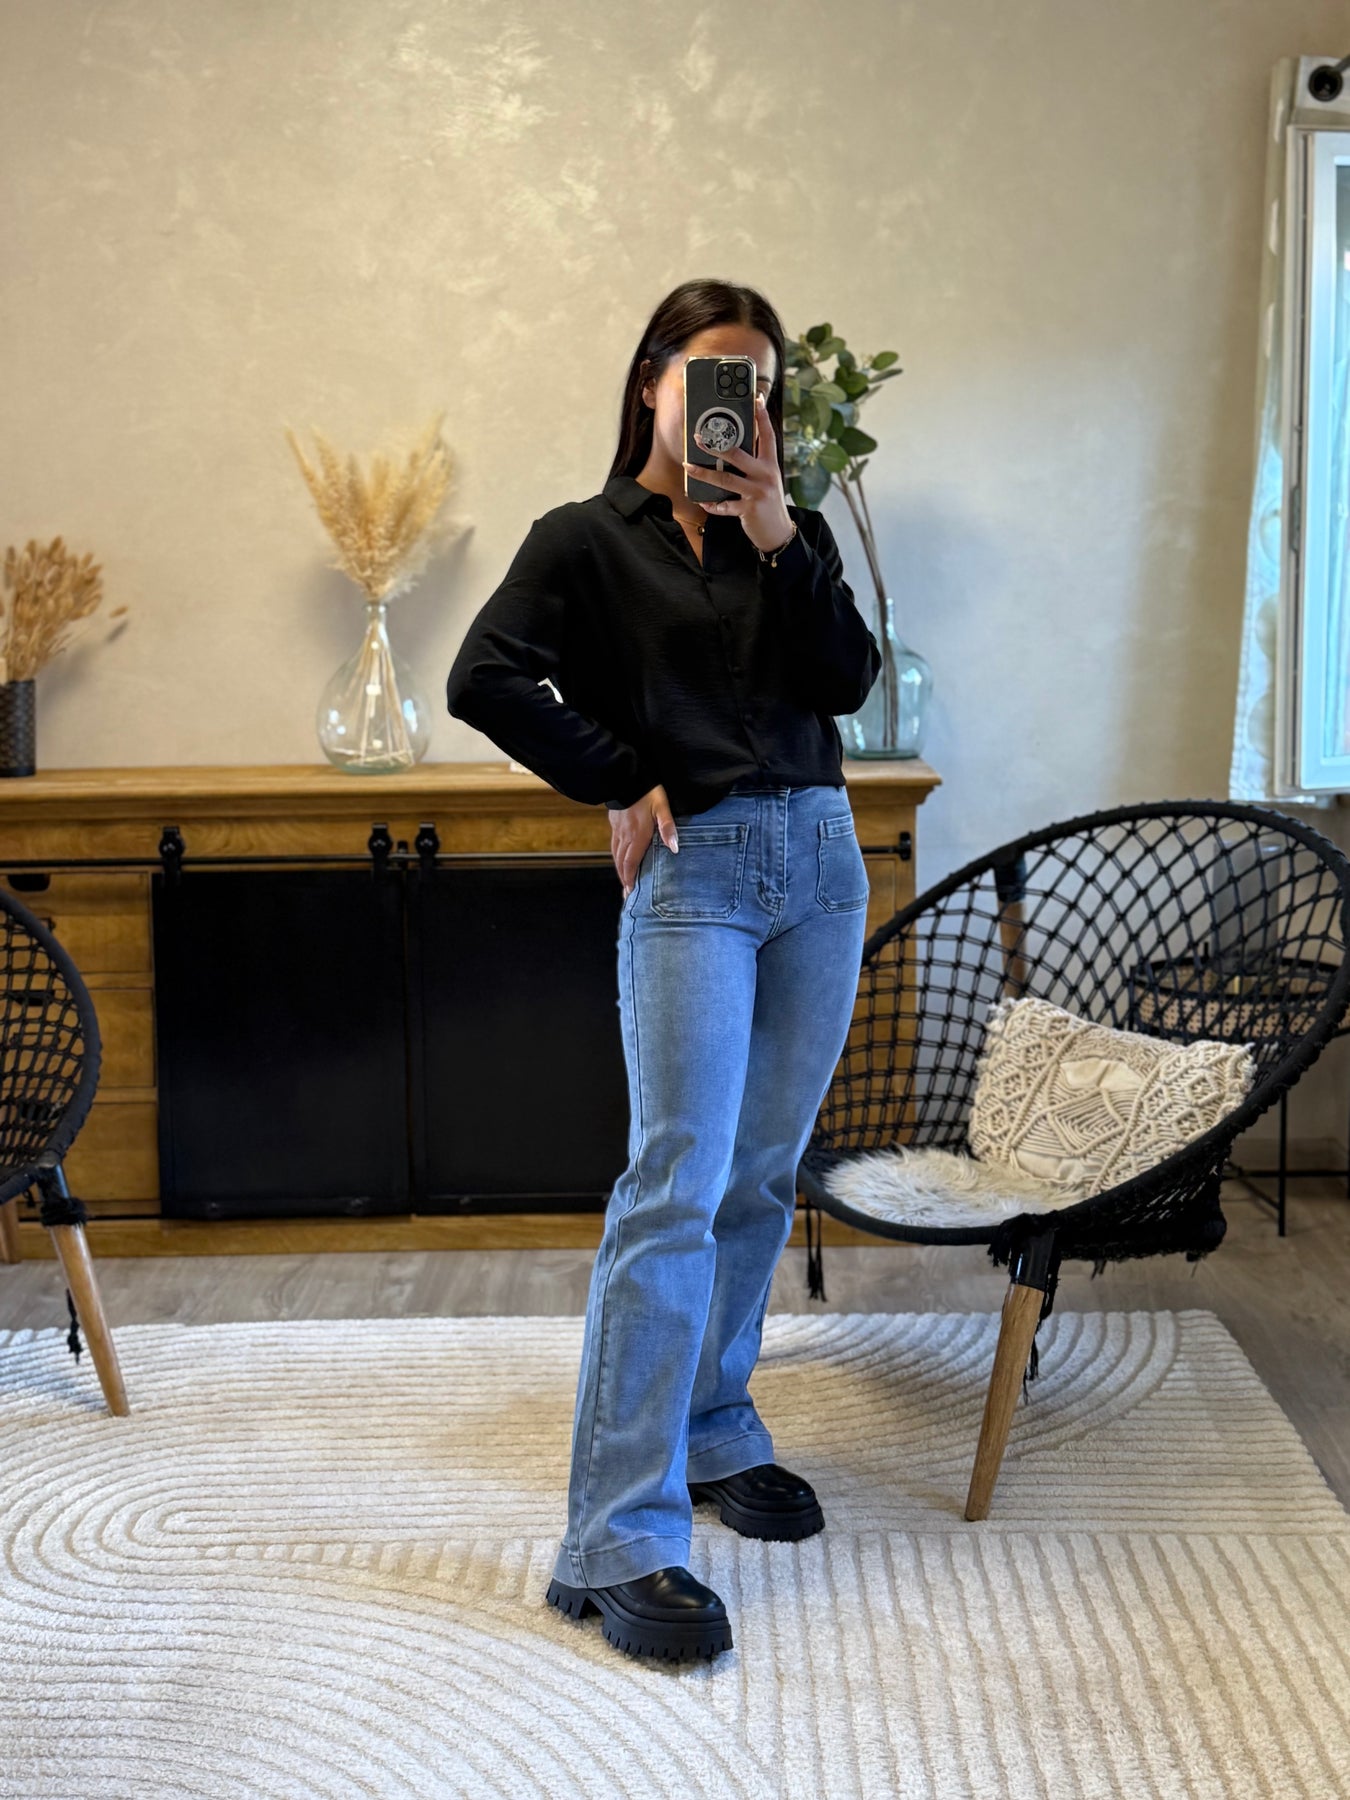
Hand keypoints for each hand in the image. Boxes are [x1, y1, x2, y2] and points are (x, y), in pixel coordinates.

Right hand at [607, 783, 678, 895]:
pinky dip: (616, 856)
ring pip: (616, 854)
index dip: (630, 879)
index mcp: (638, 835)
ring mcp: (618, 829)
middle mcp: (625, 835)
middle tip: (626, 894)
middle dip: (624, 879)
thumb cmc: (647, 791)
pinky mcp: (615, 822)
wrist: (626, 776)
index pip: (631, 862)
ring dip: (619, 869)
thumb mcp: (662, 807)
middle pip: (622, 862)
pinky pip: (614, 844)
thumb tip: (674, 848)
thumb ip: (668, 827)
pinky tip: (619, 857)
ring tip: (623, 880)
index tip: (630, 893)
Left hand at [683, 392, 793, 555]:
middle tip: (698, 438)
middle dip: (716, 446)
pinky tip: (703, 501)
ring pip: (726, 479)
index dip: (762, 416)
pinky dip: (712, 504)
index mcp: (770, 464)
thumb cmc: (767, 502)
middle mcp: (766, 475)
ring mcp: (757, 492)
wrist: (777, 532)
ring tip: (688, 466)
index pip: (767, 435)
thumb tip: (730, 448)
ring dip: (704, 472)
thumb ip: (753, 463)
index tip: (757, 398)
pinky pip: (724, 505)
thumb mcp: (766, 479)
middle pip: (739, 455)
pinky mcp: (748, 510)